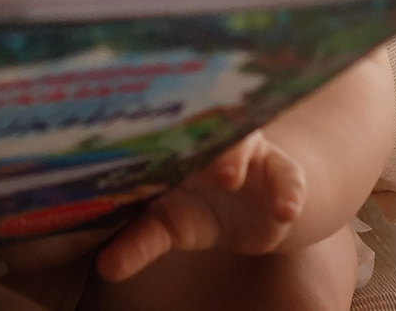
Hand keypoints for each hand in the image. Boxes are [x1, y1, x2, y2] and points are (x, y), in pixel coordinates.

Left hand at [93, 130, 304, 281]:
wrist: (247, 212)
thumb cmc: (194, 210)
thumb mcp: (166, 227)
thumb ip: (138, 243)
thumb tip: (106, 267)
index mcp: (176, 148)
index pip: (161, 132)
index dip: (149, 135)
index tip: (132, 145)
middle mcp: (210, 141)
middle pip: (201, 128)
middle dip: (186, 139)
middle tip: (165, 152)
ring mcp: (247, 152)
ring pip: (244, 142)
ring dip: (234, 156)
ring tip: (229, 178)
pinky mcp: (280, 171)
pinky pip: (288, 176)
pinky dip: (289, 193)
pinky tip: (287, 212)